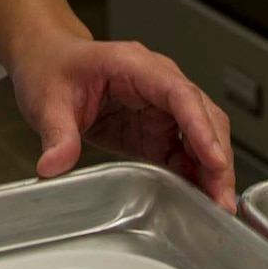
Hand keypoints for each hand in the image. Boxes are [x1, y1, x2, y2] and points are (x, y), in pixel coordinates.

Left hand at [10, 34, 236, 212]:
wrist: (47, 62)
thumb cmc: (51, 67)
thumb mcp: (47, 100)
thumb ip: (56, 133)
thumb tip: (53, 165)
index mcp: (134, 66)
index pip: (180, 94)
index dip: (201, 127)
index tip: (214, 160)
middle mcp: (157, 84)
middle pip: (203, 116)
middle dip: (216, 157)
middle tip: (220, 198)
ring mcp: (160, 108)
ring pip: (202, 136)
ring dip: (212, 170)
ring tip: (217, 206)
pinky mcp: (156, 130)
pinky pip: (185, 152)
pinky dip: (195, 175)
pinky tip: (200, 199)